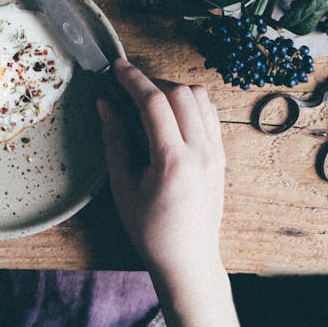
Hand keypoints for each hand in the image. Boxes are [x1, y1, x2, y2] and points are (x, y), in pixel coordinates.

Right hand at [97, 59, 225, 293]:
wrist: (187, 259)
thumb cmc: (149, 229)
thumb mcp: (122, 186)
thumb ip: (115, 140)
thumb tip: (105, 104)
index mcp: (172, 161)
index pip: (154, 102)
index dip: (133, 79)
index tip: (116, 67)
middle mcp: (201, 152)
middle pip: (180, 92)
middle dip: (152, 83)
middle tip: (129, 90)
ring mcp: (216, 153)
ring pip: (200, 97)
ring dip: (173, 91)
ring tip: (150, 103)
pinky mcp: (222, 156)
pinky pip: (210, 114)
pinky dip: (190, 105)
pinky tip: (171, 117)